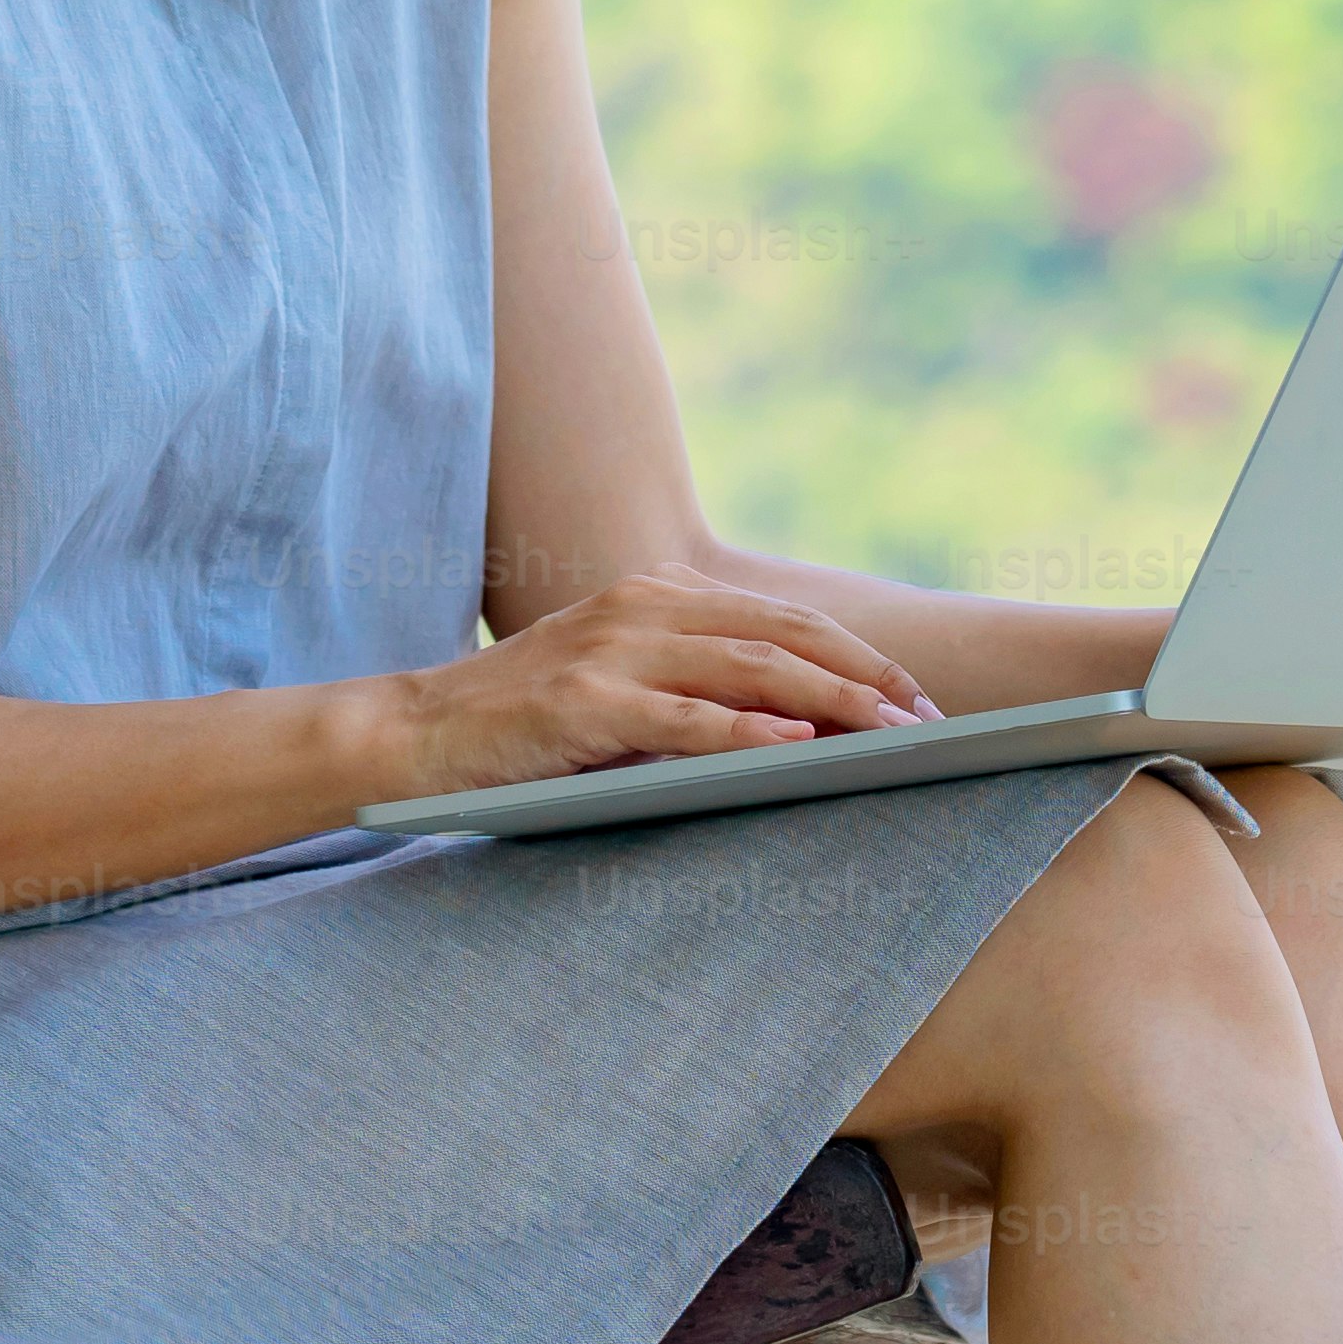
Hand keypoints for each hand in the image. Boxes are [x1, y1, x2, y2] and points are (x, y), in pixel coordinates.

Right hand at [378, 564, 940, 802]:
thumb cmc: (527, 724)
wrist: (414, 734)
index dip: (858, 654)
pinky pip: (685, 719)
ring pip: (751, 669)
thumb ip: (696, 686)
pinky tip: (799, 748)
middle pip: (785, 634)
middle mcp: (642, 608)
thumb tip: (805, 724)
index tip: (916, 694)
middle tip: (928, 717)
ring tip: (891, 732)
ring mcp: (611, 652)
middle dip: (867, 675)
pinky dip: (749, 733)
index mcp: (657, 595)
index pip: (783, 618)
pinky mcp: (583, 706)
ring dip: (833, 703)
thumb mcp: (622, 685)